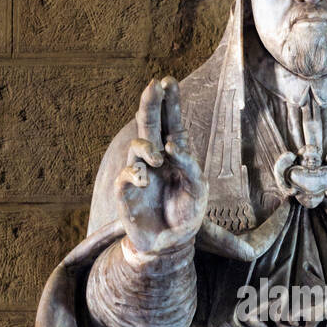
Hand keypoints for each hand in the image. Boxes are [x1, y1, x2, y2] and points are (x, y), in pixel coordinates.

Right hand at [116, 77, 206, 257]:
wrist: (170, 245)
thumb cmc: (186, 215)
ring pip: (136, 144)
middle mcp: (156, 160)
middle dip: (150, 104)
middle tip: (154, 85)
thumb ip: (190, 166)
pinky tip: (144, 177)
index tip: (168, 81)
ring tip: (157, 158)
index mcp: (175, 156)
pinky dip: (135, 172)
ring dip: (145, 145)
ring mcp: (140, 173)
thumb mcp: (199, 190)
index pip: (172, 123)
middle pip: (149, 124)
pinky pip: (127, 173)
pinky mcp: (127, 192)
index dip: (170, 103)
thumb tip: (171, 145)